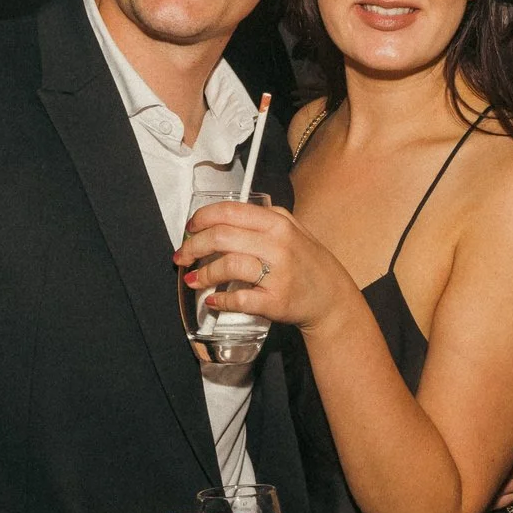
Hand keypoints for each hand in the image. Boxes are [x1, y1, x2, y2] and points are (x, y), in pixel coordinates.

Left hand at [176, 199, 363, 332]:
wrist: (331, 298)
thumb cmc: (306, 263)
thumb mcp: (291, 230)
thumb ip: (260, 220)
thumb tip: (217, 219)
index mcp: (277, 223)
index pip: (230, 211)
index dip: (202, 218)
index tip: (190, 229)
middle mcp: (278, 244)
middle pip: (221, 237)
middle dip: (193, 246)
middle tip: (182, 256)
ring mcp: (278, 273)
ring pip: (228, 265)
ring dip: (203, 274)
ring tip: (194, 279)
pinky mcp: (275, 300)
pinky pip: (239, 299)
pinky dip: (220, 300)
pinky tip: (213, 300)